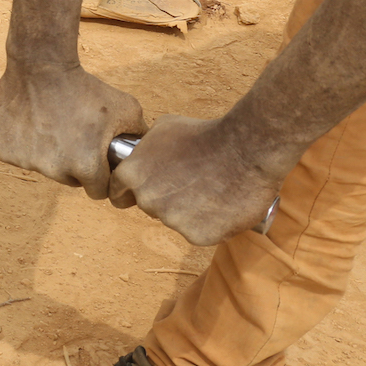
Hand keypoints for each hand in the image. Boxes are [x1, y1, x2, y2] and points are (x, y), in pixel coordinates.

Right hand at [0, 63, 144, 199]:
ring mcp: (27, 161)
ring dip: (49, 155)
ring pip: (44, 168)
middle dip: (75, 166)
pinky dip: (25, 146)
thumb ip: (138, 134)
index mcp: (86, 167)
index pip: (98, 191)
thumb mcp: (126, 108)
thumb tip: (148, 150)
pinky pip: (19, 156)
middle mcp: (54, 170)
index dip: (101, 177)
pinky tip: (32, 125)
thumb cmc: (85, 87)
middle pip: (69, 180)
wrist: (41, 66)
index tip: (97, 162)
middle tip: (75, 139)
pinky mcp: (4, 151)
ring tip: (53, 127)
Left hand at [110, 115, 286, 245]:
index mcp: (131, 174)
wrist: (245, 149)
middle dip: (165, 199)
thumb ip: (147, 148)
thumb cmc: (204, 133)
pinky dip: (212, 225)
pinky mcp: (198, 236)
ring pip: (176, 221)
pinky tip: (223, 206)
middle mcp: (147, 200)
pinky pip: (201, 233)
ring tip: (211, 192)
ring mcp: (171, 220)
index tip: (149, 188)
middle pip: (150, 207)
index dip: (132, 191)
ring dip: (189, 212)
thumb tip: (144, 152)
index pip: (119, 193)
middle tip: (189, 185)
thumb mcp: (163, 129)